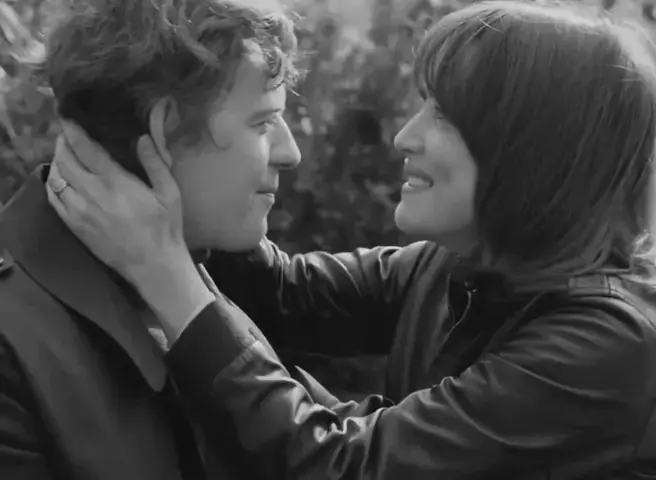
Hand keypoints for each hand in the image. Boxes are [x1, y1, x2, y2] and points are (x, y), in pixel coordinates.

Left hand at [47, 122, 212, 340]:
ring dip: (57, 162)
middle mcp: (93, 194)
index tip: (69, 119)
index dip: (73, 131)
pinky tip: (60, 179)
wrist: (153, 265)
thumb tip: (142, 137)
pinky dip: (53, 184)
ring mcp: (80, 211)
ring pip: (56, 178)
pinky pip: (54, 199)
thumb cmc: (165, 228)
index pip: (85, 149)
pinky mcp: (75, 226)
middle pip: (65, 160)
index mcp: (117, 183)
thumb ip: (155, 163)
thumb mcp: (170, 193)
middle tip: (67, 134)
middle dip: (63, 143)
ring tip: (65, 154)